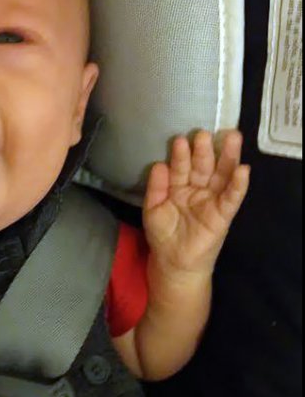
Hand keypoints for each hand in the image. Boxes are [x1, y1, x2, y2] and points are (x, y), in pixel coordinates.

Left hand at [144, 130, 249, 276]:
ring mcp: (212, 200)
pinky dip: (238, 185)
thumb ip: (156, 187)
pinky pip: (232, 198)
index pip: (181, 167)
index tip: (181, 140)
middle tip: (204, 133)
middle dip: (204, 150)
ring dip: (228, 158)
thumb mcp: (153, 208)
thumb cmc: (163, 235)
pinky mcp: (223, 214)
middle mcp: (198, 189)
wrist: (173, 262)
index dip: (181, 155)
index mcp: (180, 186)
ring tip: (232, 139)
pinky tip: (243, 171)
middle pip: (204, 166)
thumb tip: (159, 164)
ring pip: (222, 175)